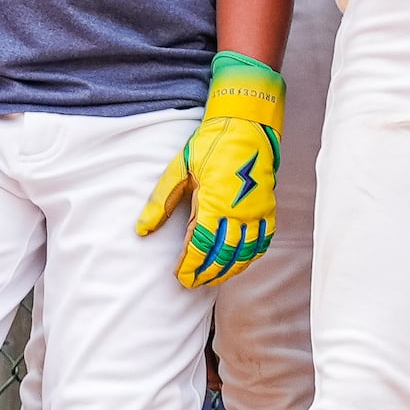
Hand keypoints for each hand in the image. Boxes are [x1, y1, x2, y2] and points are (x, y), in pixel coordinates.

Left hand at [135, 52, 284, 286]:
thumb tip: (142, 229)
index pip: (199, 246)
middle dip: (206, 273)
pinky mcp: (268, 208)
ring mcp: (256, 212)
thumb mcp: (179, 169)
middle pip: (222, 255)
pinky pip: (262, 241)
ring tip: (214, 279)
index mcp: (213, 203)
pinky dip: (251, 256)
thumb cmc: (212, 145)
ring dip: (229, 269)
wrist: (247, 126)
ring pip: (244, 253)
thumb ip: (161, 202)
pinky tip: (241, 262)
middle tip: (193, 283)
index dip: (189, 265)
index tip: (180, 276)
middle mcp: (238, 212)